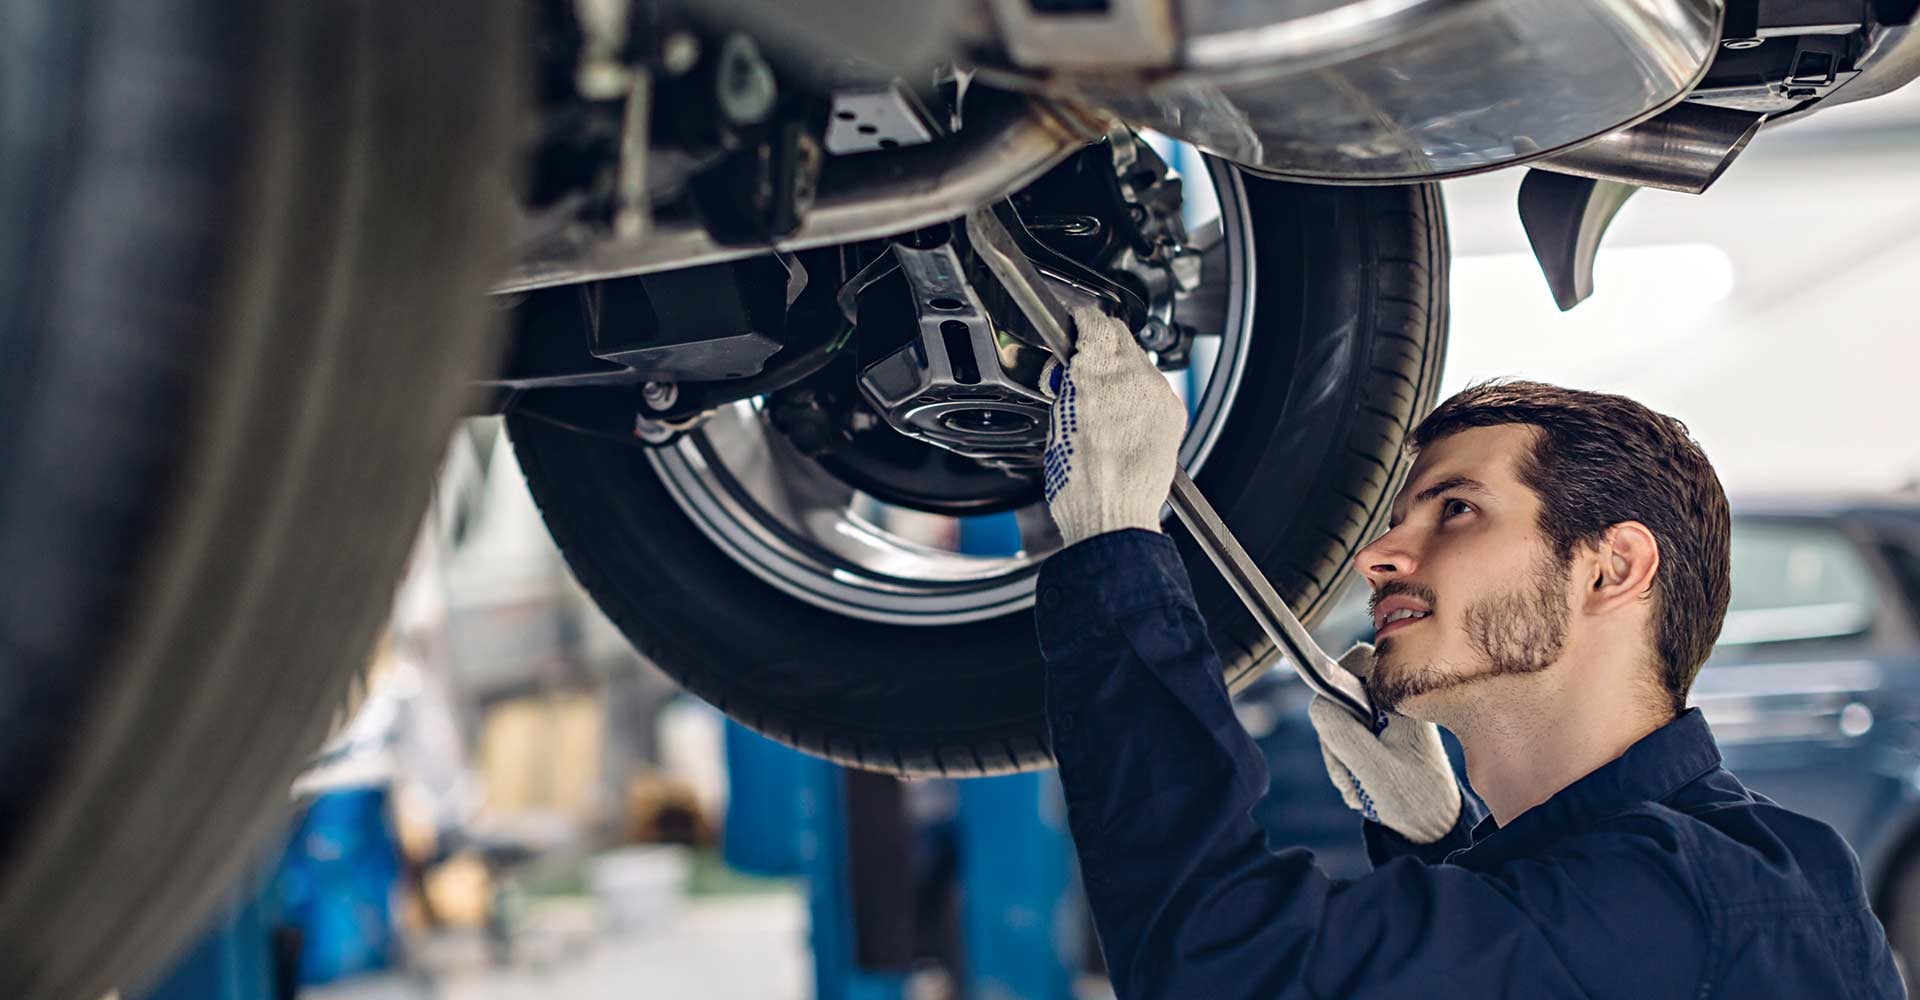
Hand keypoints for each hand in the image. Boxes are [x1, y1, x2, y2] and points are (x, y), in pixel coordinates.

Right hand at [1042, 307, 1186, 546]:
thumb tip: (1072, 369)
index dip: (1082, 321)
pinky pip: (1155, 387)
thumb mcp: (1057, 420)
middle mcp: (1133, 377)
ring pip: (1139, 361)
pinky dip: (1139, 393)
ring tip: (1101, 401)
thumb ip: (1069, 384)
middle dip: (1100, 345)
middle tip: (1082, 368)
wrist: (1113, 516)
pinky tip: (1123, 417)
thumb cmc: (1080, 483)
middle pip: (1120, 336)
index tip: (1076, 325)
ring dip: (1120, 370)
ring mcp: (1157, 394)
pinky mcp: (1173, 412)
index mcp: (1096, 374)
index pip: (1095, 321)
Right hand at [1307, 643, 1463, 843]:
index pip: (1356, 661)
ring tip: (1358, 785)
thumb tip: (1317, 703)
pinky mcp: (1382, 733)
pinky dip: (1346, 760)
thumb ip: (1340, 730)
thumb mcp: (1370, 766)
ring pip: (1339, 718)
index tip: (1338, 725)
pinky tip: (1361, 783)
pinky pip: (1347, 735)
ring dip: (1339, 754)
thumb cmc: (1412, 797)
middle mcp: (1395, 701)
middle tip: (1349, 769)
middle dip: (1336, 735)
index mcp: (1401, 699)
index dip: (1335, 685)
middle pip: (1340, 693)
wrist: (1431, 825)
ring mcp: (1387, 717)